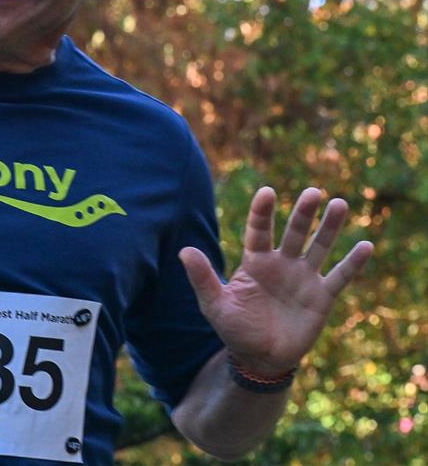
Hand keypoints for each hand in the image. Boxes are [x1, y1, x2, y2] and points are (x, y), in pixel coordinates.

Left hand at [179, 186, 372, 376]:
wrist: (260, 359)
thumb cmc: (235, 329)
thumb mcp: (214, 304)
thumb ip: (202, 278)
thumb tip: (184, 251)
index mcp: (255, 262)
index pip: (259, 231)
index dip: (262, 212)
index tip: (267, 192)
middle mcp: (281, 264)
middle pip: (294, 232)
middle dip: (303, 213)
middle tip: (313, 192)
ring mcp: (303, 278)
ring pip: (319, 247)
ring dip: (330, 227)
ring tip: (340, 203)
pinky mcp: (321, 297)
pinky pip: (340, 276)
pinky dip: (352, 262)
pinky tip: (365, 245)